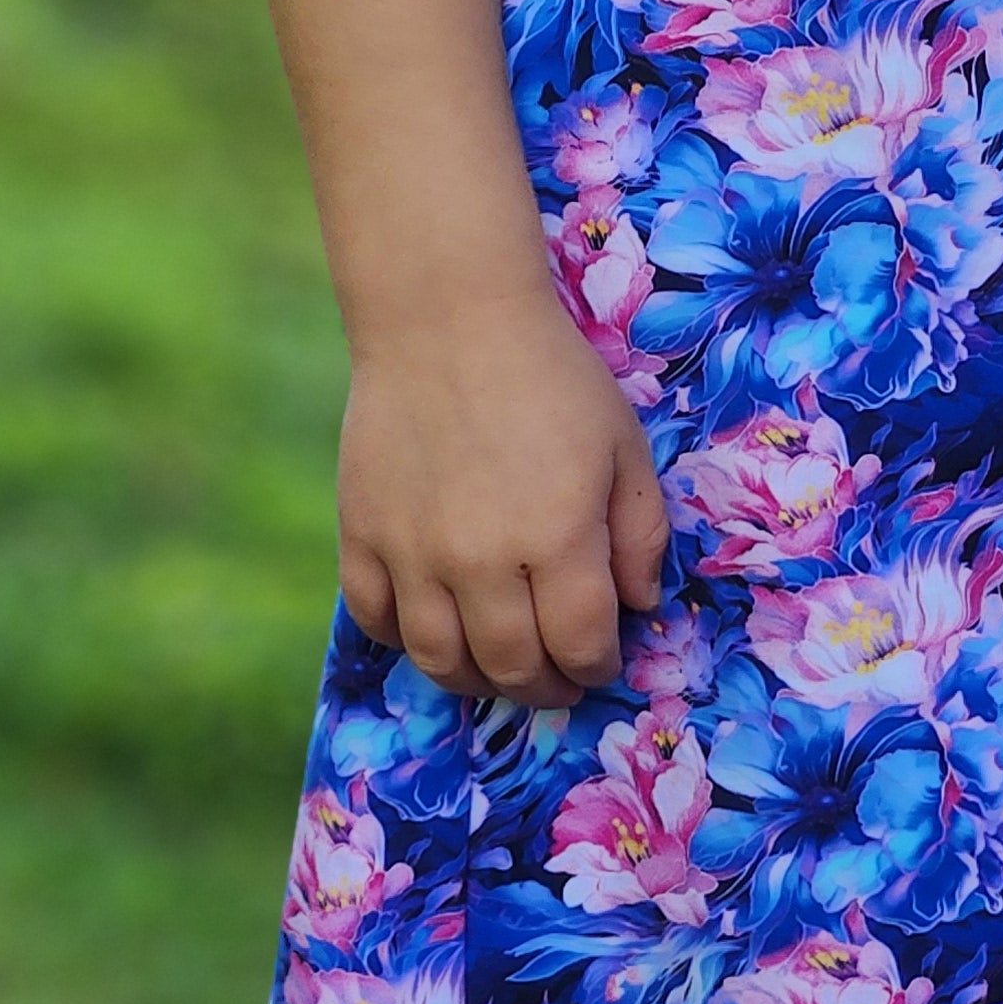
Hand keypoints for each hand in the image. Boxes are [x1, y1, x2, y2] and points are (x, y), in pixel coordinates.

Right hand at [335, 298, 668, 713]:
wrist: (448, 317)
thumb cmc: (550, 375)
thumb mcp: (623, 443)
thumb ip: (641, 532)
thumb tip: (639, 605)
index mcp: (558, 538)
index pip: (581, 646)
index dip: (600, 667)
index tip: (604, 661)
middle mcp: (482, 560)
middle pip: (513, 667)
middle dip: (547, 686)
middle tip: (558, 678)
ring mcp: (413, 554)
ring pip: (441, 662)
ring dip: (479, 680)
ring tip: (500, 668)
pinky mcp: (362, 536)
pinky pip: (376, 621)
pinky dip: (406, 640)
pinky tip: (435, 625)